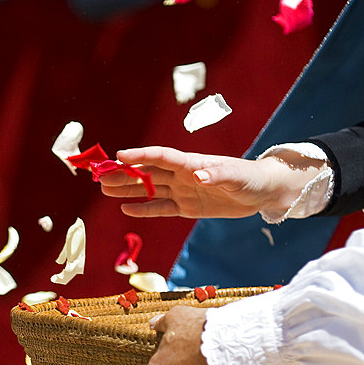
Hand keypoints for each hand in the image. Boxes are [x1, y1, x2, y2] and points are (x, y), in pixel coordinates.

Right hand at [98, 146, 325, 218]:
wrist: (263, 192)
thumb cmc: (251, 178)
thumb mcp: (237, 177)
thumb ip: (218, 175)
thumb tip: (197, 175)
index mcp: (192, 163)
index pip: (161, 157)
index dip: (140, 155)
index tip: (118, 156)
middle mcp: (184, 175)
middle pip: (148, 173)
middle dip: (124, 174)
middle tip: (100, 176)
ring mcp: (184, 191)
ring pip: (150, 189)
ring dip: (128, 189)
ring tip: (105, 188)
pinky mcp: (188, 207)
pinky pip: (162, 208)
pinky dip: (145, 208)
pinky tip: (126, 208)